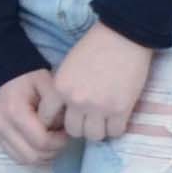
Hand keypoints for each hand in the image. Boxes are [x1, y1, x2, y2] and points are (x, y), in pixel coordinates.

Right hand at [0, 67, 63, 168]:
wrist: (1, 71)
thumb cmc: (28, 77)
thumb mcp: (48, 83)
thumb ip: (58, 106)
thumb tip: (61, 129)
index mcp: (15, 112)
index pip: (42, 142)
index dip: (60, 142)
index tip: (67, 132)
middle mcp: (0, 126)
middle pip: (33, 156)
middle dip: (52, 151)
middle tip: (60, 138)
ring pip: (23, 160)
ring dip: (41, 156)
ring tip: (50, 141)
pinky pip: (15, 156)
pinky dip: (30, 154)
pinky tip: (38, 142)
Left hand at [48, 24, 155, 142]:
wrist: (123, 36)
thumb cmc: (95, 46)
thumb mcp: (68, 67)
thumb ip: (65, 89)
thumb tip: (66, 110)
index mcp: (60, 88)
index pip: (48, 118)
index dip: (57, 120)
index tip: (68, 118)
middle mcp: (76, 101)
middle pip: (73, 131)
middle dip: (81, 126)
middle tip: (90, 119)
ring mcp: (99, 107)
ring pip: (94, 136)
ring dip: (99, 129)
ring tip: (105, 119)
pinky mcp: (121, 110)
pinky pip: (115, 132)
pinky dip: (116, 127)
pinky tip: (118, 117)